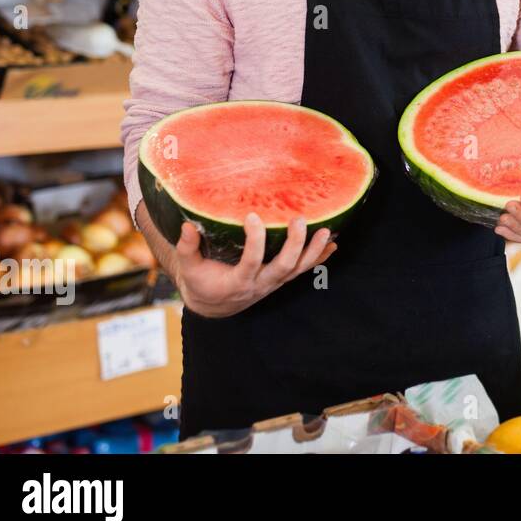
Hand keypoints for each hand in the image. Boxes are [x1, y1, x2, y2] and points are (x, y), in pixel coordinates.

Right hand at [175, 213, 336, 317]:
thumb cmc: (201, 281)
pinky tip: (333, 244)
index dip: (254, 241)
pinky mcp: (282, 280)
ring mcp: (275, 283)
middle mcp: (261, 284)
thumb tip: (187, 226)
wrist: (214, 304)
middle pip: (283, 267)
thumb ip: (187, 249)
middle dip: (294, 244)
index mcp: (238, 282)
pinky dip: (319, 258)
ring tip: (326, 231)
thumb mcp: (189, 268)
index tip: (253, 216)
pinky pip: (304, 270)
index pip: (251, 262)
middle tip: (299, 219)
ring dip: (314, 251)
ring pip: (299, 270)